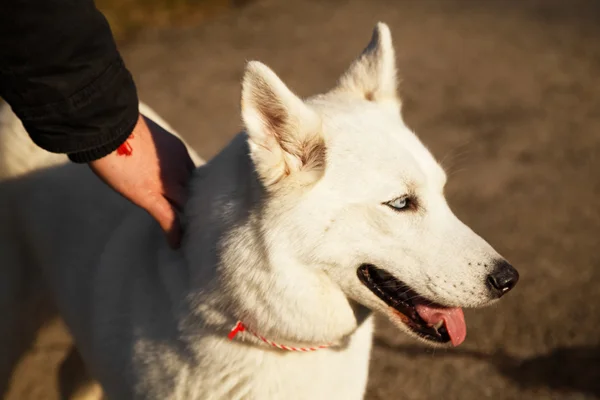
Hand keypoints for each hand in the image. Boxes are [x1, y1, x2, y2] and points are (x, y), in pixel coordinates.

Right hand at [89, 114, 194, 247]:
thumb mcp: (146, 135)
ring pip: (187, 206)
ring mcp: (167, 182)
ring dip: (190, 221)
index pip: (192, 175)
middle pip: (195, 192)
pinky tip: (175, 244)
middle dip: (197, 206)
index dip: (192, 188)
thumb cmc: (118, 125)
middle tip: (201, 221)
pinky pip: (169, 218)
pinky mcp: (150, 196)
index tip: (191, 197)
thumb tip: (139, 154)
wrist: (108, 125)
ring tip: (193, 235)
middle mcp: (178, 167)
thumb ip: (150, 148)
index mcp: (177, 151)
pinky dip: (173, 232)